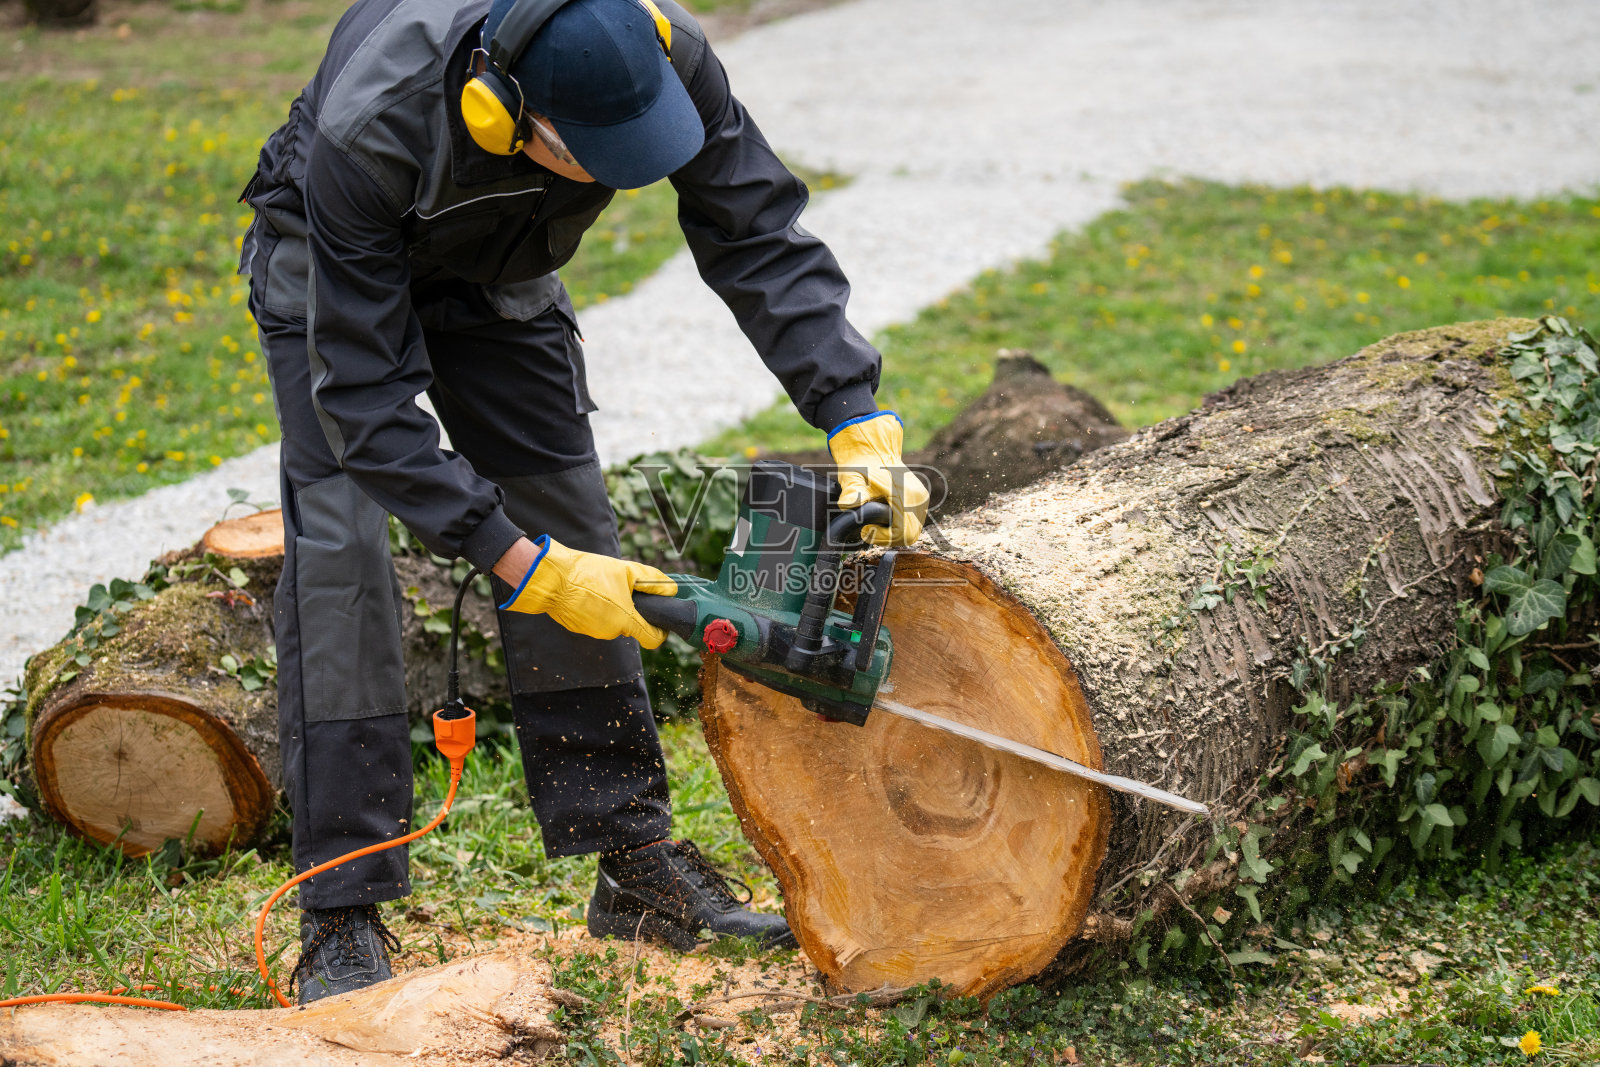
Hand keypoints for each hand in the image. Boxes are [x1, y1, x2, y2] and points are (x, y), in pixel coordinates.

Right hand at [497, 536, 677, 647]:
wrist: (552, 579)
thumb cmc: (589, 575)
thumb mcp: (626, 572)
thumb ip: (652, 581)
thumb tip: (671, 589)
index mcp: (625, 621)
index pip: (652, 639)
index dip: (660, 631)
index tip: (659, 620)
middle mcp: (610, 631)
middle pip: (631, 627)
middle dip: (632, 612)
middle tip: (625, 590)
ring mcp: (594, 631)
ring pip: (613, 622)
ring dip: (613, 609)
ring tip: (603, 588)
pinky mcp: (580, 628)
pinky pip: (597, 620)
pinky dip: (597, 609)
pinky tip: (590, 594)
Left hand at [827, 411, 929, 546]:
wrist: (873, 449)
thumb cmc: (861, 465)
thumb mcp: (852, 477)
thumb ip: (852, 491)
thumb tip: (848, 503)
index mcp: (904, 494)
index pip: (902, 533)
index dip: (883, 537)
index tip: (867, 528)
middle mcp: (917, 498)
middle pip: (909, 536)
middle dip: (888, 537)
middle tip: (871, 527)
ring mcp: (921, 499)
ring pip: (913, 531)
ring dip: (894, 533)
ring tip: (877, 521)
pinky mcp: (920, 499)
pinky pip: (913, 523)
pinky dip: (900, 525)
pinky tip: (885, 516)